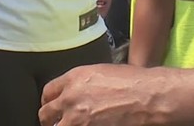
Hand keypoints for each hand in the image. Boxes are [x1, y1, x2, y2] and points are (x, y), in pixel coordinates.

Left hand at [39, 64, 166, 125]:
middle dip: (50, 119)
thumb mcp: (101, 72)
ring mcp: (77, 118)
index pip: (47, 93)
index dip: (49, 102)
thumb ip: (81, 83)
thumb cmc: (133, 81)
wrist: (148, 96)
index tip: (51, 107)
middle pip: (45, 114)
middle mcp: (70, 98)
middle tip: (56, 122)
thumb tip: (75, 92)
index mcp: (73, 78)